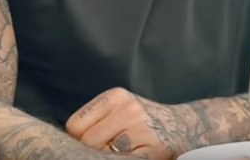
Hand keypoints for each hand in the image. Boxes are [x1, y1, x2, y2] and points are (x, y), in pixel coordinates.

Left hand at [66, 88, 190, 159]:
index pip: (74, 125)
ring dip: (110, 157)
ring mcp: (143, 129)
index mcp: (116, 96)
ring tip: (124, 151)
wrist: (185, 127)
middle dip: (93, 151)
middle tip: (111, 149)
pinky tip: (133, 155)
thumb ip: (96, 120)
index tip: (92, 142)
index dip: (79, 139)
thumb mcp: (120, 109)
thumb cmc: (143, 123)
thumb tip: (64, 144)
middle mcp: (129, 109)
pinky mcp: (154, 150)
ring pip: (103, 154)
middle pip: (88, 142)